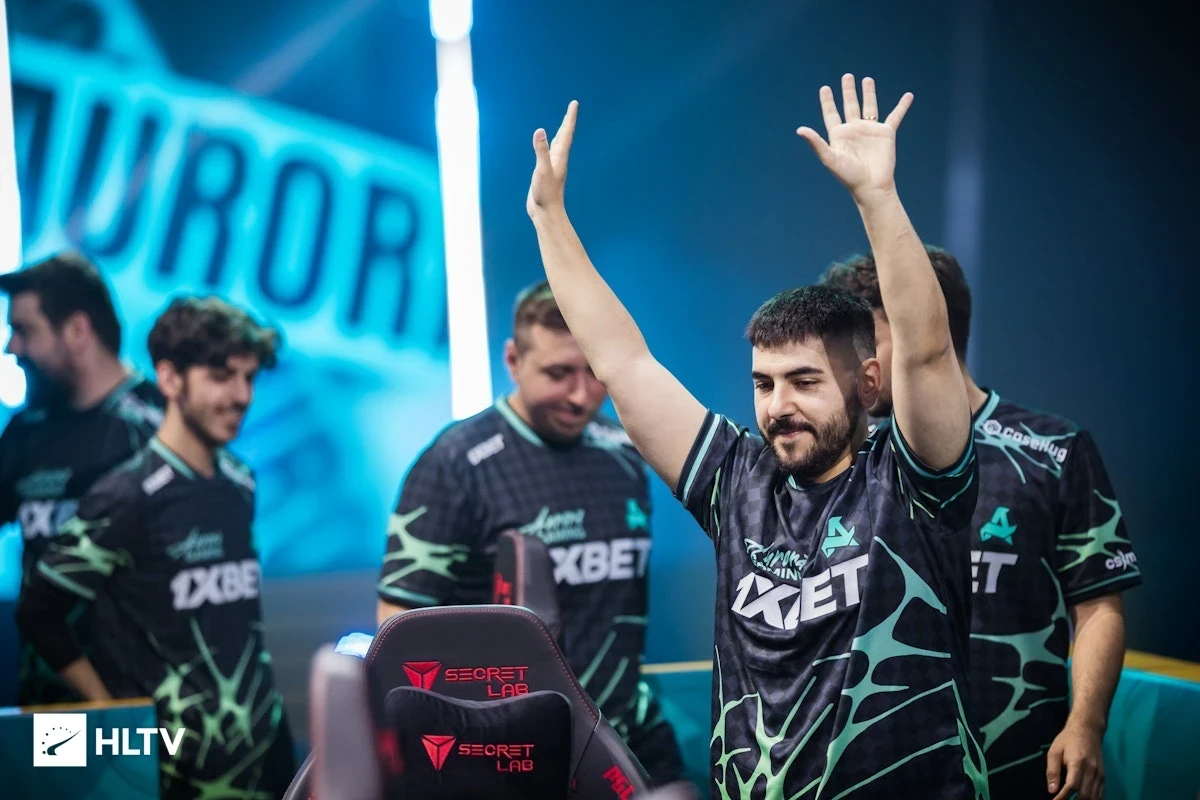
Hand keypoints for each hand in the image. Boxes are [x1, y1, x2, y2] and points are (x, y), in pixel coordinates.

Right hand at [527, 100, 578, 219]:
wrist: (546, 213)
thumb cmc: (545, 194)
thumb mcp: (542, 170)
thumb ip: (541, 150)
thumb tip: (540, 131)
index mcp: (559, 156)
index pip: (566, 132)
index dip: (570, 117)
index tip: (574, 103)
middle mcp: (558, 159)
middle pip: (564, 136)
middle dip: (567, 121)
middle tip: (572, 108)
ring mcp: (553, 166)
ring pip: (558, 145)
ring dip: (561, 133)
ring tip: (564, 124)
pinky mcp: (546, 173)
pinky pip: (549, 154)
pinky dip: (549, 145)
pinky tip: (548, 146)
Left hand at [796, 74, 912, 201]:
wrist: (871, 186)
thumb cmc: (849, 176)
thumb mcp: (830, 158)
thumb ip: (816, 143)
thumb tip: (800, 130)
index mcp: (839, 135)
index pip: (831, 114)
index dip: (828, 101)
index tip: (825, 88)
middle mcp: (854, 130)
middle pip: (850, 105)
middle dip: (848, 91)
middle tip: (847, 76)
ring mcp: (870, 131)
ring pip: (869, 106)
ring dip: (868, 93)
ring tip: (867, 79)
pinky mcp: (886, 134)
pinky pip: (895, 116)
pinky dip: (902, 106)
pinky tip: (908, 96)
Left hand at [1046, 719, 1104, 799]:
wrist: (1088, 730)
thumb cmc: (1067, 740)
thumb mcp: (1054, 752)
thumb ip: (1052, 771)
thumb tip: (1051, 790)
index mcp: (1078, 763)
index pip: (1072, 786)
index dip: (1063, 797)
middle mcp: (1091, 770)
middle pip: (1085, 795)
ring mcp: (1100, 774)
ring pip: (1095, 796)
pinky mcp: (1103, 776)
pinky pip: (1101, 793)